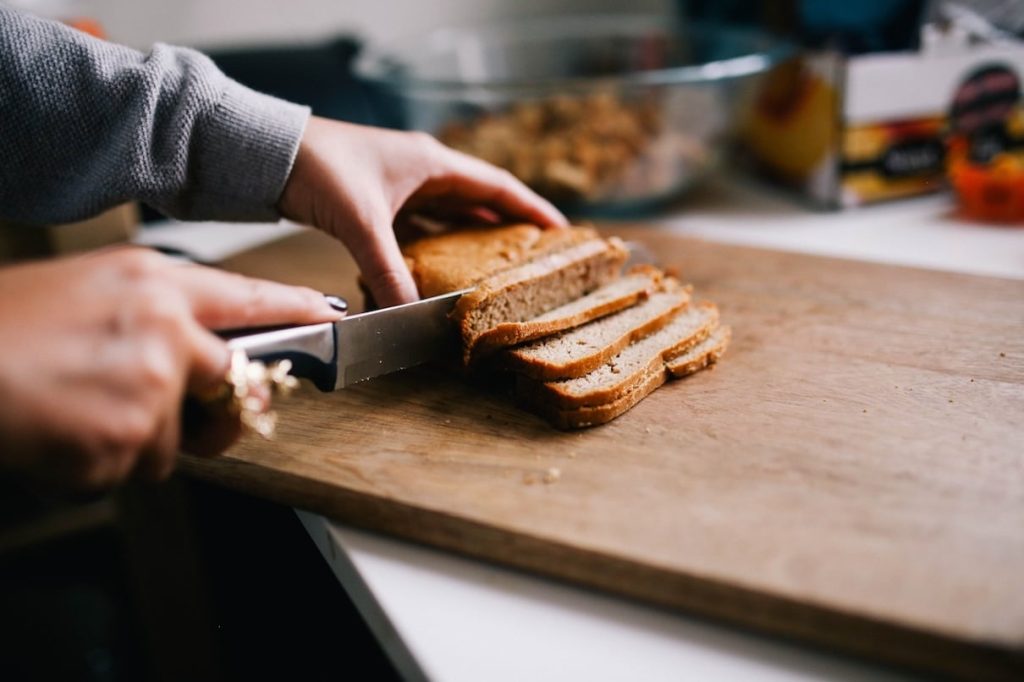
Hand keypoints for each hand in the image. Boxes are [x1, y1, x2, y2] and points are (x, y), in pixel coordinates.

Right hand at [0, 248, 340, 492]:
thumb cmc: (0, 325)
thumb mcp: (85, 291)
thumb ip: (152, 315)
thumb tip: (194, 352)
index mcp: (153, 284)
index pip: (247, 298)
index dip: (293, 308)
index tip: (329, 315)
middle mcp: (166, 331)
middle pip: (231, 381)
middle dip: (206, 407)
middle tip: (151, 404)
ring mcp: (150, 388)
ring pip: (172, 441)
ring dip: (128, 442)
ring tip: (69, 412)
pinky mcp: (126, 440)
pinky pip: (126, 471)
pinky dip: (89, 467)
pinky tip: (53, 434)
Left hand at [278, 117, 567, 307]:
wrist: (267, 153)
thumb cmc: (318, 168)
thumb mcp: (362, 223)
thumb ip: (388, 271)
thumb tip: (409, 316)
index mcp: (432, 163)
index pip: (497, 186)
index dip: (532, 209)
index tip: (562, 232)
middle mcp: (422, 170)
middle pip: (479, 201)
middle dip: (508, 227)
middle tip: (536, 256)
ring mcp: (400, 185)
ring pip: (450, 215)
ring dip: (472, 238)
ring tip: (498, 267)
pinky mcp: (377, 201)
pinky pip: (420, 226)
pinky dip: (434, 246)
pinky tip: (441, 269)